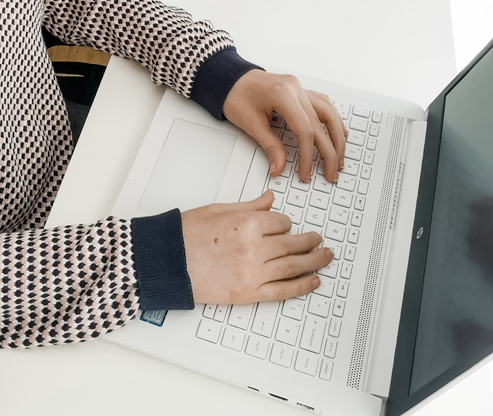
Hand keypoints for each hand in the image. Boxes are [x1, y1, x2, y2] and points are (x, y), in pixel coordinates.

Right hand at [182, 191, 332, 303]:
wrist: (166, 262)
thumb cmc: (185, 235)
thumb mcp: (218, 209)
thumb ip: (249, 206)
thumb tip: (270, 200)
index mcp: (246, 223)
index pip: (280, 221)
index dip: (285, 223)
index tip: (285, 226)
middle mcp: (253, 248)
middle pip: (292, 243)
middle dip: (309, 241)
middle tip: (319, 241)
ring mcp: (252, 273)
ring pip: (293, 266)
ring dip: (314, 262)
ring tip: (325, 258)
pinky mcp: (248, 293)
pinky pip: (282, 291)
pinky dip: (301, 287)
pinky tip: (313, 281)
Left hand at [222, 70, 346, 182]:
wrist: (229, 78)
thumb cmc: (235, 96)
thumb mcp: (249, 123)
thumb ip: (269, 146)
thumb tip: (279, 168)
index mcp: (283, 94)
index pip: (305, 130)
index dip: (308, 156)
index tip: (305, 173)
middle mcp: (296, 88)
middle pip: (322, 123)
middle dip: (329, 152)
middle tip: (332, 173)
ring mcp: (300, 88)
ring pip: (329, 112)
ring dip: (337, 136)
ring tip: (339, 157)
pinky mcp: (300, 90)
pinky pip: (323, 104)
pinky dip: (333, 120)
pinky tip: (339, 132)